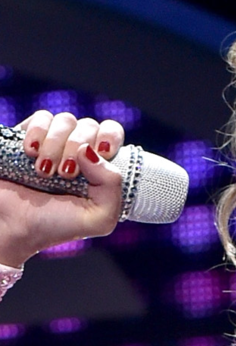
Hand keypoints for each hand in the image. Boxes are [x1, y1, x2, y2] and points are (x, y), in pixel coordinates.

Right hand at [0, 111, 124, 266]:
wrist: (12, 228)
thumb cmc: (56, 225)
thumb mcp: (100, 218)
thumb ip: (113, 186)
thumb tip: (90, 151)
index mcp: (100, 167)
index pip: (113, 133)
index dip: (109, 137)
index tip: (103, 153)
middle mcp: (79, 152)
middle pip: (89, 125)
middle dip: (77, 147)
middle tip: (64, 174)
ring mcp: (54, 143)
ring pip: (66, 120)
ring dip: (56, 144)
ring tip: (43, 171)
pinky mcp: (29, 138)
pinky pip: (41, 117)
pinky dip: (38, 132)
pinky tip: (30, 152)